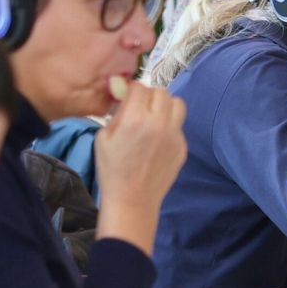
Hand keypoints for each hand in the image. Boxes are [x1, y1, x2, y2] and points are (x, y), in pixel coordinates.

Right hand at [94, 81, 187, 254]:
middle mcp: (159, 124)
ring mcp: (174, 136)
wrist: (132, 200)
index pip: (141, 87)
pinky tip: (158, 140)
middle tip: (141, 107)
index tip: (128, 97)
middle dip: (149, 96)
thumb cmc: (112, 169)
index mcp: (136, 119)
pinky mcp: (182, 147)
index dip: (132, 90)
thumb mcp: (103, 137)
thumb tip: (126, 97)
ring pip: (177, 104)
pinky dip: (169, 126)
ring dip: (165, 106)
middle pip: (161, 92)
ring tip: (154, 117)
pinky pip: (179, 125)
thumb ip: (118, 113)